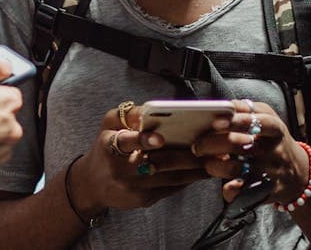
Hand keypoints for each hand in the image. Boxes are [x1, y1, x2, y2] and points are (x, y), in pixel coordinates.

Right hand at [69, 104, 209, 213]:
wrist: (93, 184)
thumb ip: (128, 114)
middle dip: (187, 154)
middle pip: (159, 162)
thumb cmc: (105, 148)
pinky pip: (172, 188)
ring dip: (196, 168)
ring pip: (172, 177)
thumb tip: (150, 110)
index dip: (143, 140)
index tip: (160, 138)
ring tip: (217, 157)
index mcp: (110, 146)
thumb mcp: (109, 124)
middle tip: (211, 145)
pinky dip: (190, 178)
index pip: (126, 142)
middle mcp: (122, 169)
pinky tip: (204, 169)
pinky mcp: (145, 200)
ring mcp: (135, 187)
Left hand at [190, 99, 310, 203]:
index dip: (235, 120)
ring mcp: (269, 172)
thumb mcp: (268, 119)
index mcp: (274, 129)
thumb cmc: (273, 141)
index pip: (257, 120)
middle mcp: (273, 150)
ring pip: (235, 168)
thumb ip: (246, 110)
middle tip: (197, 145)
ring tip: (207, 162)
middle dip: (212, 143)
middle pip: (239, 144)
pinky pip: (241, 192)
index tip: (215, 121)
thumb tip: (220, 106)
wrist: (299, 175)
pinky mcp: (264, 191)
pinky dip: (229, 190)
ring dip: (215, 166)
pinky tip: (225, 185)